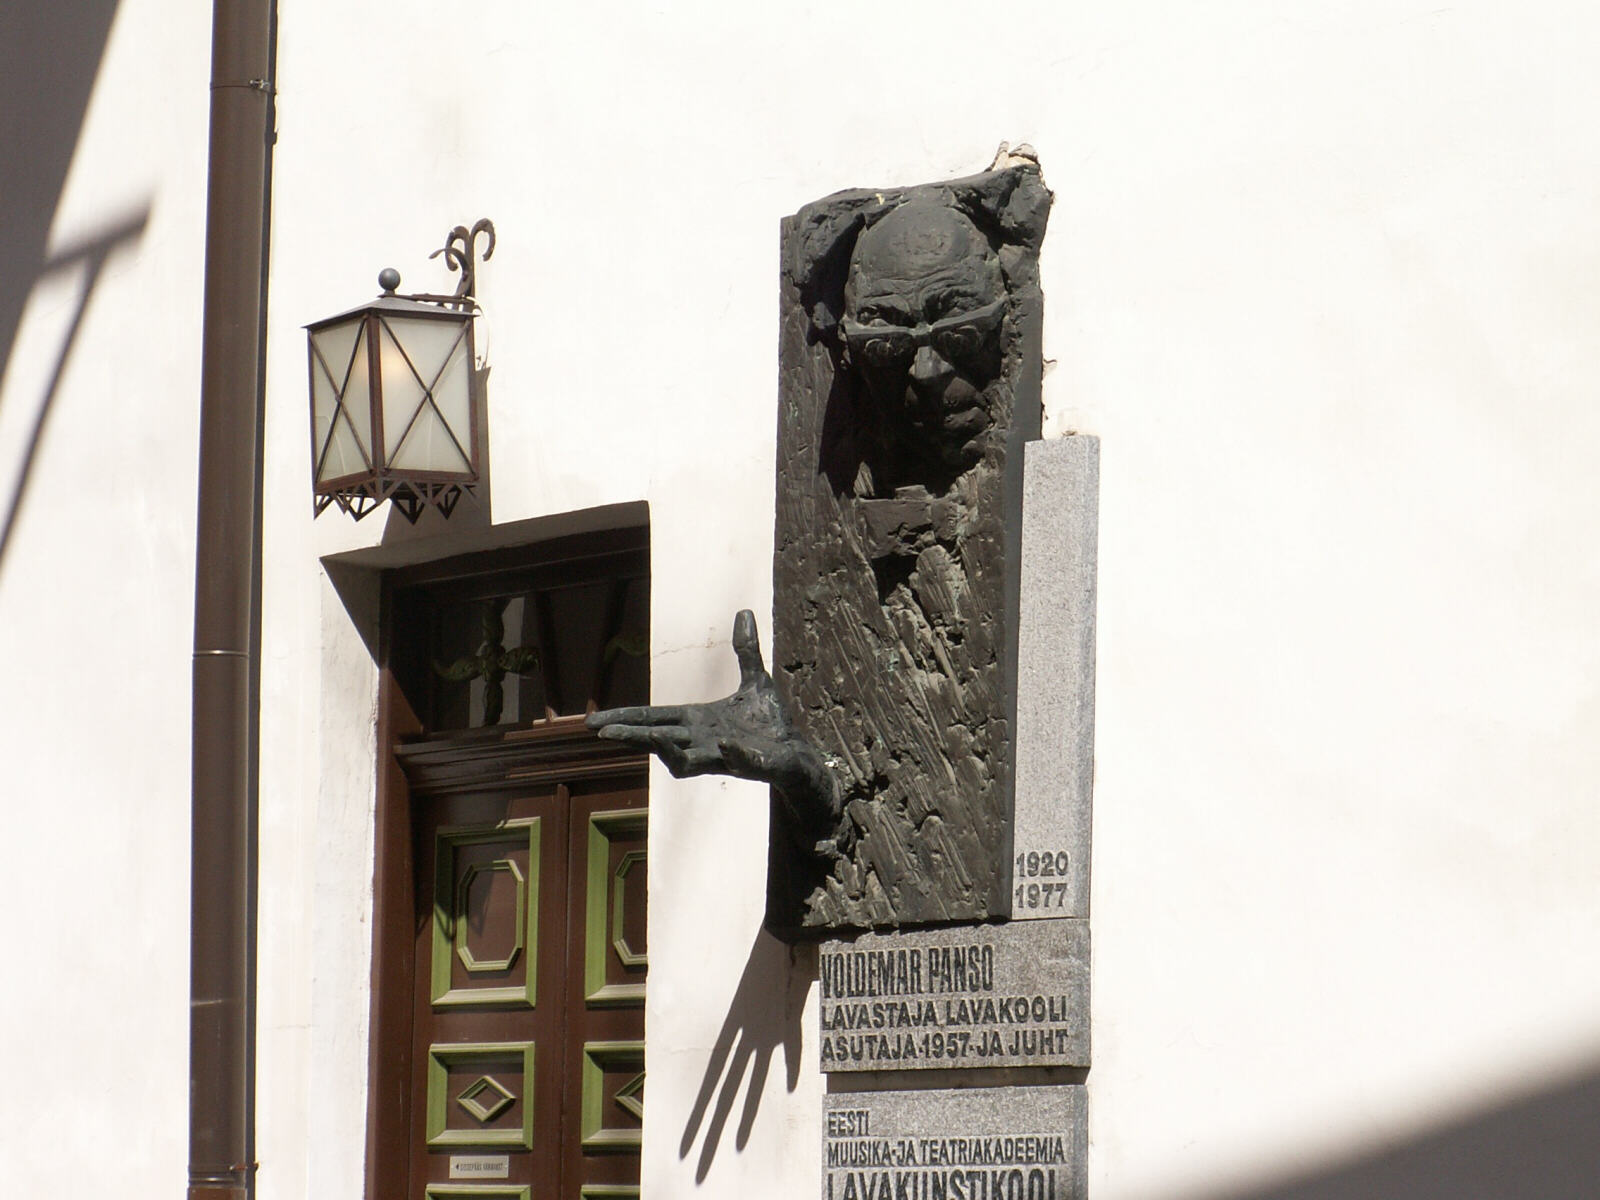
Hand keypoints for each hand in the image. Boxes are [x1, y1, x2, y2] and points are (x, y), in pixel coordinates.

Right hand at [586, 610, 839, 821]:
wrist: (797, 754)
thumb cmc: (770, 723)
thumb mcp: (756, 679)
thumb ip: (745, 650)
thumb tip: (743, 612)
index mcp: (698, 720)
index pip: (654, 718)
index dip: (626, 717)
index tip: (595, 722)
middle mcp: (703, 741)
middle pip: (659, 738)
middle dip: (632, 734)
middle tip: (603, 732)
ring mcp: (724, 756)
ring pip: (687, 760)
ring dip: (670, 750)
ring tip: (653, 738)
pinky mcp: (751, 765)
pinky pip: (737, 761)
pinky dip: (732, 753)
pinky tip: (725, 744)